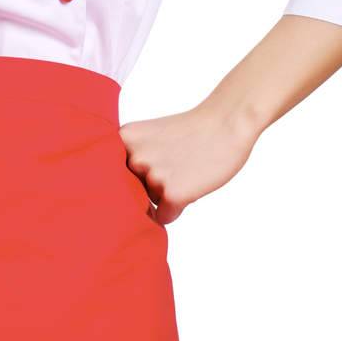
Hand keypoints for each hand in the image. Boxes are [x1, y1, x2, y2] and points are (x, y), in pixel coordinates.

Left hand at [119, 101, 257, 225]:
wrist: (226, 123)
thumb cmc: (189, 131)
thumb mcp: (148, 136)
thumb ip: (130, 159)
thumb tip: (119, 203)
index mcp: (123, 139)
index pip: (115, 173)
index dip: (134, 172)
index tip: (152, 161)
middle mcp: (133, 158)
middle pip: (132, 190)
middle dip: (150, 184)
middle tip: (175, 163)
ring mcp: (153, 176)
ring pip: (150, 202)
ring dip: (165, 194)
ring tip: (185, 170)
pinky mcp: (173, 194)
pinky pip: (164, 217)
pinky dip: (175, 210)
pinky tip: (189, 188)